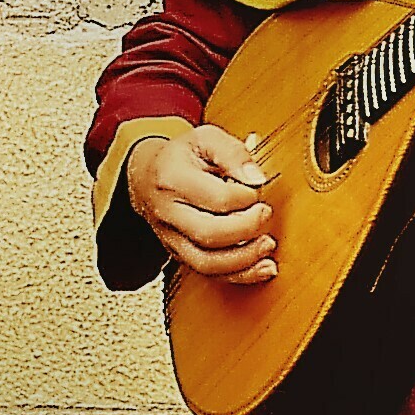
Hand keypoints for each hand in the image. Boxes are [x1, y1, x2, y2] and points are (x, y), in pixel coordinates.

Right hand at [125, 122, 277, 283]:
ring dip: (245, 259)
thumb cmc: (181, 157)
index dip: (246, 196)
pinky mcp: (179, 254)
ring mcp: (170, 238)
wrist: (146, 177)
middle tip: (264, 213)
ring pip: (207, 263)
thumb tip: (257, 179)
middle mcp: (167, 213)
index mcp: (172, 179)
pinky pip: (209, 274)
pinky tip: (263, 267)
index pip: (216, 198)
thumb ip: (234, 152)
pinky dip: (240, 275)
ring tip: (267, 244)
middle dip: (247, 228)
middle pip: (209, 234)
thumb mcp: (205, 138)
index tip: (255, 189)